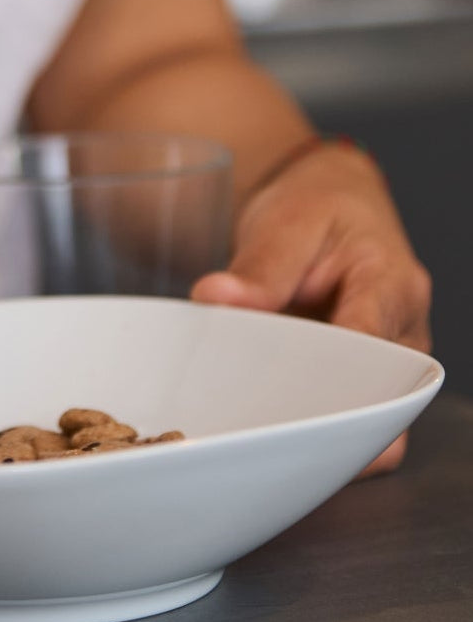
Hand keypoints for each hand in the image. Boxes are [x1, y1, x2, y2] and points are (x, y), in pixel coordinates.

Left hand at [192, 139, 431, 474]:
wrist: (330, 198)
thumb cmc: (318, 205)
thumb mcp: (287, 220)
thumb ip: (258, 266)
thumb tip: (217, 298)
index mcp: (391, 284)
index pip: (368, 344)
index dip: (331, 379)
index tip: (288, 400)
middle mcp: (403, 328)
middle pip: (378, 394)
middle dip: (327, 416)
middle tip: (264, 423)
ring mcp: (389, 355)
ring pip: (366, 409)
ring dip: (318, 418)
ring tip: (260, 423)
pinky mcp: (366, 370)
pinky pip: (347, 402)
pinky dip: (310, 409)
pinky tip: (267, 413)